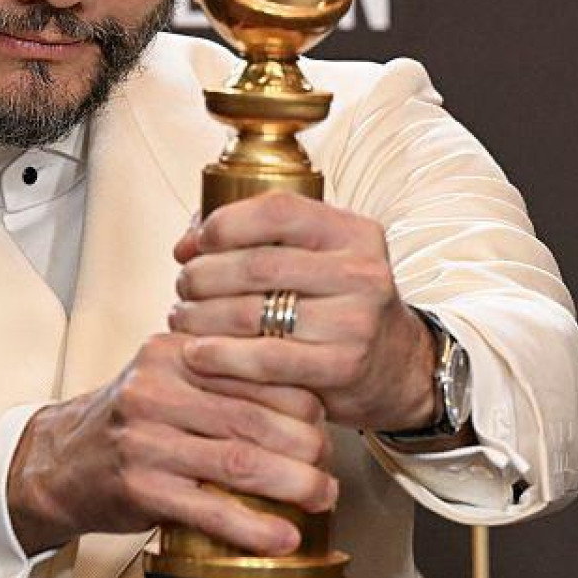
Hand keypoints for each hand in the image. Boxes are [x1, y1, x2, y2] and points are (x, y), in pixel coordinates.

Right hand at [6, 333, 336, 556]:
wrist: (61, 462)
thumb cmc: (127, 423)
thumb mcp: (166, 378)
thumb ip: (221, 373)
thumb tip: (306, 391)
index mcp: (171, 353)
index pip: (253, 366)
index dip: (302, 395)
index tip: (325, 417)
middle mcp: (155, 389)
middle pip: (254, 415)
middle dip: (306, 444)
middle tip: (329, 462)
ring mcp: (145, 439)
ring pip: (240, 460)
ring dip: (293, 484)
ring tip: (321, 497)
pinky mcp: (140, 487)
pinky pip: (210, 508)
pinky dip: (253, 526)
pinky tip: (281, 535)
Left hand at [169, 191, 438, 432]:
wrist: (395, 367)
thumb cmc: (335, 305)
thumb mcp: (316, 260)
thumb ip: (256, 240)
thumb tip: (186, 244)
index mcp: (353, 232)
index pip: (277, 210)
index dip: (224, 223)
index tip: (196, 244)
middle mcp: (361, 271)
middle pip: (258, 264)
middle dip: (203, 275)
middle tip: (182, 287)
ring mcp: (356, 320)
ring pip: (253, 312)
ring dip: (202, 316)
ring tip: (182, 317)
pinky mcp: (344, 366)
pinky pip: (265, 359)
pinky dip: (220, 356)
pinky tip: (195, 353)